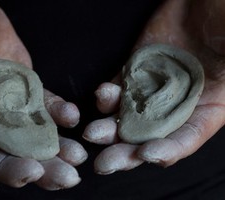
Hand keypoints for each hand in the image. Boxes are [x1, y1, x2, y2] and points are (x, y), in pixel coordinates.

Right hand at [0, 0, 86, 189]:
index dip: (6, 167)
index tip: (32, 172)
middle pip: (13, 152)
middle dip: (41, 166)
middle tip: (68, 178)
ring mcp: (6, 106)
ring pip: (33, 134)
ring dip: (56, 147)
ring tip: (78, 156)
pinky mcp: (23, 91)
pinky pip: (42, 106)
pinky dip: (58, 113)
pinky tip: (72, 117)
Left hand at [83, 0, 224, 173]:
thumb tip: (217, 103)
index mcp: (208, 106)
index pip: (186, 137)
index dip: (168, 150)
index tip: (147, 155)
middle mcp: (177, 103)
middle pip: (150, 135)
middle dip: (127, 152)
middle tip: (105, 164)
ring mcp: (153, 87)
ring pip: (129, 116)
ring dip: (110, 128)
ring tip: (93, 133)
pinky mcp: (135, 71)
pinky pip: (119, 89)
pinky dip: (107, 97)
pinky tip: (100, 97)